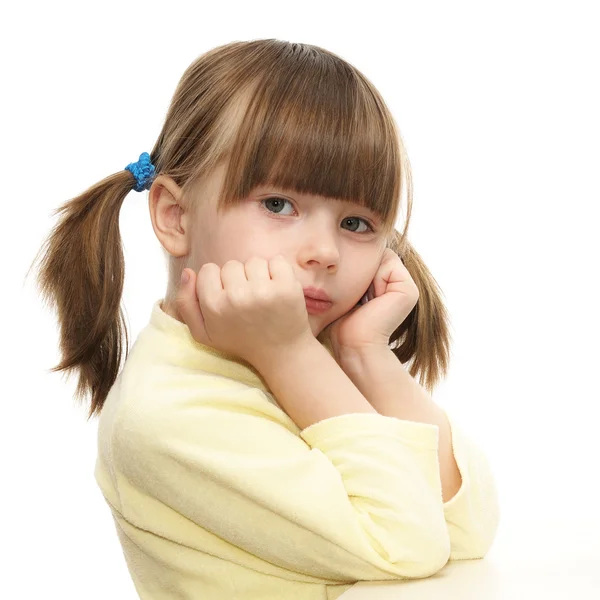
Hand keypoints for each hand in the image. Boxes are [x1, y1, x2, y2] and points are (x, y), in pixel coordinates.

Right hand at [175, 255, 313, 367]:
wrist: (281, 353)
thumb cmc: (240, 341)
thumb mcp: (203, 333)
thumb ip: (186, 303)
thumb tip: (188, 272)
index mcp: (214, 306)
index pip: (208, 270)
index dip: (217, 282)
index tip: (227, 298)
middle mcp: (238, 297)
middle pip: (231, 265)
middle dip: (238, 279)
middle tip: (247, 301)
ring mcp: (264, 291)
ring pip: (254, 262)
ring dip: (258, 275)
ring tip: (262, 296)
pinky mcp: (287, 287)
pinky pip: (277, 261)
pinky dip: (278, 272)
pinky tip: (277, 291)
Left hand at [327, 248, 418, 356]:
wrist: (354, 345)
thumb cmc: (344, 324)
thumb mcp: (347, 292)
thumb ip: (354, 272)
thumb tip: (344, 252)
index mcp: (387, 285)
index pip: (370, 256)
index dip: (356, 268)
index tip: (351, 295)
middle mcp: (400, 285)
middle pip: (375, 255)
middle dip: (361, 271)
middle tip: (357, 299)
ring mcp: (407, 287)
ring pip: (380, 257)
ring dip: (366, 276)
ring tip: (364, 301)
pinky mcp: (409, 290)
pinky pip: (387, 263)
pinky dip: (374, 279)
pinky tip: (371, 301)